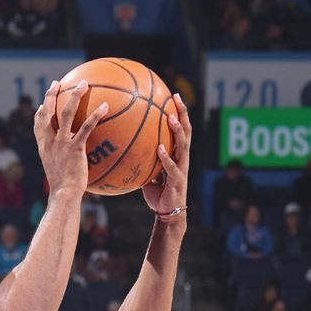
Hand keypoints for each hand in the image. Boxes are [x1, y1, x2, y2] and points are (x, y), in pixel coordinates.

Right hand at [34, 79, 107, 196]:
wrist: (63, 194)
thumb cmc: (63, 188)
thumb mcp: (58, 172)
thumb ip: (63, 161)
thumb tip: (74, 161)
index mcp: (44, 147)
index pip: (38, 125)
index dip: (40, 111)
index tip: (43, 104)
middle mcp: (50, 142)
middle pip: (47, 112)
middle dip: (50, 96)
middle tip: (56, 84)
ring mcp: (61, 143)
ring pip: (66, 113)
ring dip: (74, 96)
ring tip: (83, 84)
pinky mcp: (75, 147)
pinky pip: (86, 127)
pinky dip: (96, 115)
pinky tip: (105, 107)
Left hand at [143, 93, 190, 215]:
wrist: (167, 214)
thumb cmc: (158, 195)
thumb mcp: (148, 175)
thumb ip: (142, 162)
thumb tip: (125, 151)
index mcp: (177, 155)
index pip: (180, 129)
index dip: (178, 112)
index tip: (172, 96)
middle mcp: (182, 158)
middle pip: (186, 131)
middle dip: (182, 113)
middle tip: (176, 97)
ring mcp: (181, 169)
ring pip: (183, 145)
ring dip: (177, 131)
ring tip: (171, 117)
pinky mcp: (177, 181)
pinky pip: (171, 167)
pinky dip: (166, 157)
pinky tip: (160, 148)